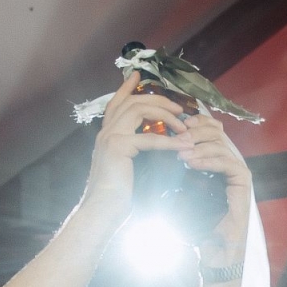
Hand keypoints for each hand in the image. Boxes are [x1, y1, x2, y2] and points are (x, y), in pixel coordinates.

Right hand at [75, 72, 193, 226]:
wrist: (102, 212)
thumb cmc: (116, 196)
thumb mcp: (127, 167)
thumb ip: (135, 151)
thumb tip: (153, 145)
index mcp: (106, 135)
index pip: (116, 103)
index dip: (127, 87)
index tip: (139, 74)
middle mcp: (105, 132)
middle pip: (132, 101)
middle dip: (158, 100)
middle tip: (179, 107)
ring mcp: (109, 138)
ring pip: (138, 110)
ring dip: (165, 115)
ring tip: (184, 125)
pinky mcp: (118, 148)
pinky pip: (148, 138)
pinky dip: (168, 141)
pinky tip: (182, 145)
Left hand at [174, 113, 253, 262]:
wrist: (214, 245)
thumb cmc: (197, 219)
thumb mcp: (182, 186)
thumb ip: (177, 166)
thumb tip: (158, 145)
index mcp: (217, 158)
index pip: (211, 129)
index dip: (196, 122)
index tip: (177, 124)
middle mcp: (230, 160)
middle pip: (217, 131)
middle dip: (195, 132)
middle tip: (176, 138)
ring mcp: (238, 170)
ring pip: (221, 145)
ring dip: (198, 147)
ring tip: (180, 154)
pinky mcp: (243, 181)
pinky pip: (227, 162)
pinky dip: (208, 161)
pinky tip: (192, 164)